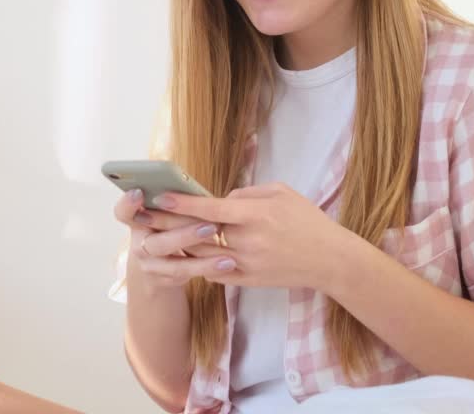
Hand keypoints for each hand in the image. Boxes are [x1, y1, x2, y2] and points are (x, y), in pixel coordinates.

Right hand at [113, 189, 237, 287]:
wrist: (157, 266)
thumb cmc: (169, 228)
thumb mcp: (165, 216)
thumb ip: (174, 207)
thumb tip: (200, 196)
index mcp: (137, 221)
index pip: (123, 212)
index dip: (128, 204)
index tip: (138, 192)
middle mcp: (139, 244)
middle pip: (156, 242)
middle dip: (184, 235)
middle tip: (209, 227)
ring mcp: (150, 265)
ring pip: (174, 265)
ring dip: (202, 261)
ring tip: (226, 257)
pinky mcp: (164, 280)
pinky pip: (187, 276)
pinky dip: (207, 269)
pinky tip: (227, 265)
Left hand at [152, 182, 353, 289]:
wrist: (330, 260)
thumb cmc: (308, 221)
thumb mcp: (281, 193)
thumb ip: (247, 193)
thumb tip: (220, 199)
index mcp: (254, 215)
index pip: (210, 208)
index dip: (182, 203)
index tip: (160, 197)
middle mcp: (246, 241)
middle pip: (197, 233)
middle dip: (168, 224)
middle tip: (143, 216)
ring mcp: (245, 264)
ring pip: (201, 255)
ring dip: (176, 244)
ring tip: (154, 234)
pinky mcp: (246, 280)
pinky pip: (213, 271)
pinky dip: (197, 262)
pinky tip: (182, 254)